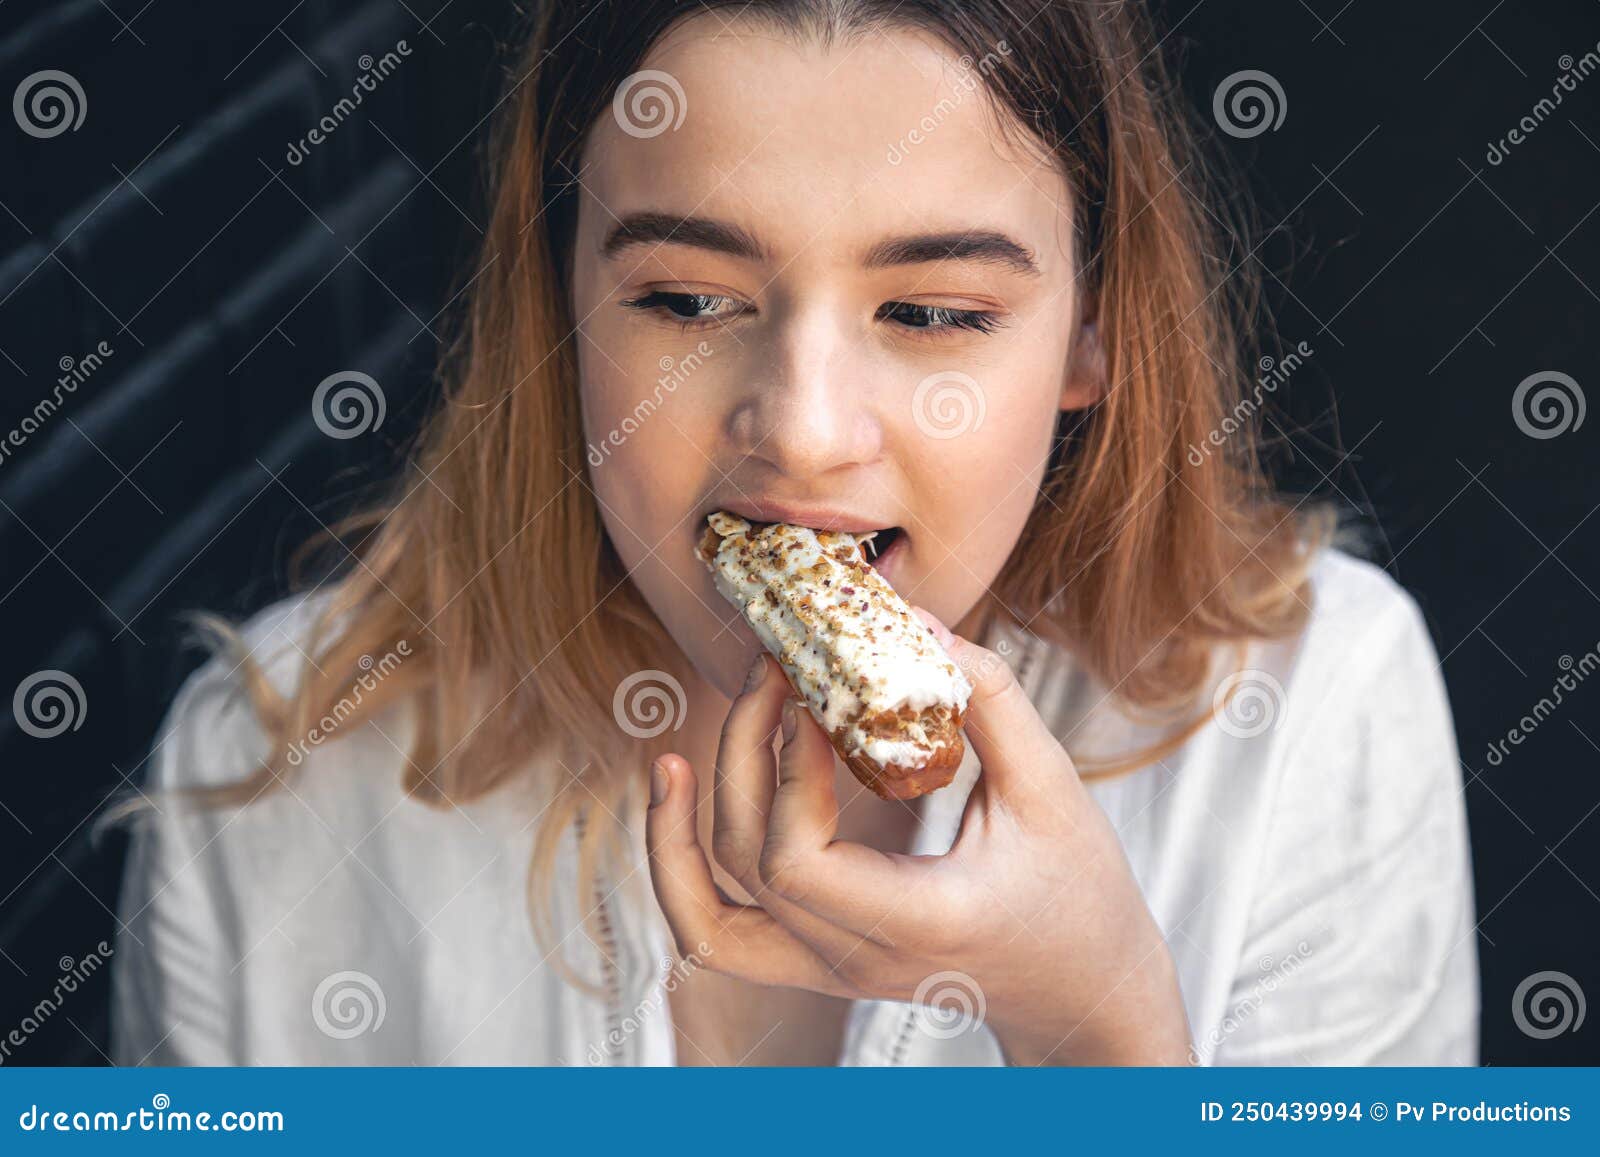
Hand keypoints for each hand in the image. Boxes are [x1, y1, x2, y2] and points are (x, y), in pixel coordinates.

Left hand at [644, 612, 1193, 1065]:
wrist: (1083, 996)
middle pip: (747, 864)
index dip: (786, 770)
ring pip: (706, 921)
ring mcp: (829, 971)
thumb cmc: (1081, 896)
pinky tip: (681, 808)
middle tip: (770, 671)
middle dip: (740, 753)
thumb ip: (990, 701)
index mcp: (917, 922)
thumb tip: (918, 621)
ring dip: (676, 834)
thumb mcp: (1054, 790)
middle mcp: (858, 959)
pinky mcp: (817, 962)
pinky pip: (719, 936)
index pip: (796, 862)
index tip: (815, 695)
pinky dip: (681, 876)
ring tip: (669, 759)